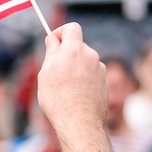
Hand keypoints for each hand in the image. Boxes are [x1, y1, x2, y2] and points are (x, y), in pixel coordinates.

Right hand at [36, 23, 106, 142]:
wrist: (79, 123)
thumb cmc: (58, 99)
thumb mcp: (46, 74)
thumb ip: (51, 52)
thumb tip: (53, 39)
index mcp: (74, 50)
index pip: (72, 28)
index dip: (60, 32)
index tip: (53, 42)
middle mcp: (91, 56)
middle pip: (78, 46)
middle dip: (66, 53)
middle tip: (54, 71)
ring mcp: (100, 69)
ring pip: (85, 61)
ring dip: (75, 68)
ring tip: (65, 87)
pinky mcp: (105, 82)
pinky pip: (92, 74)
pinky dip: (84, 79)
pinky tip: (76, 94)